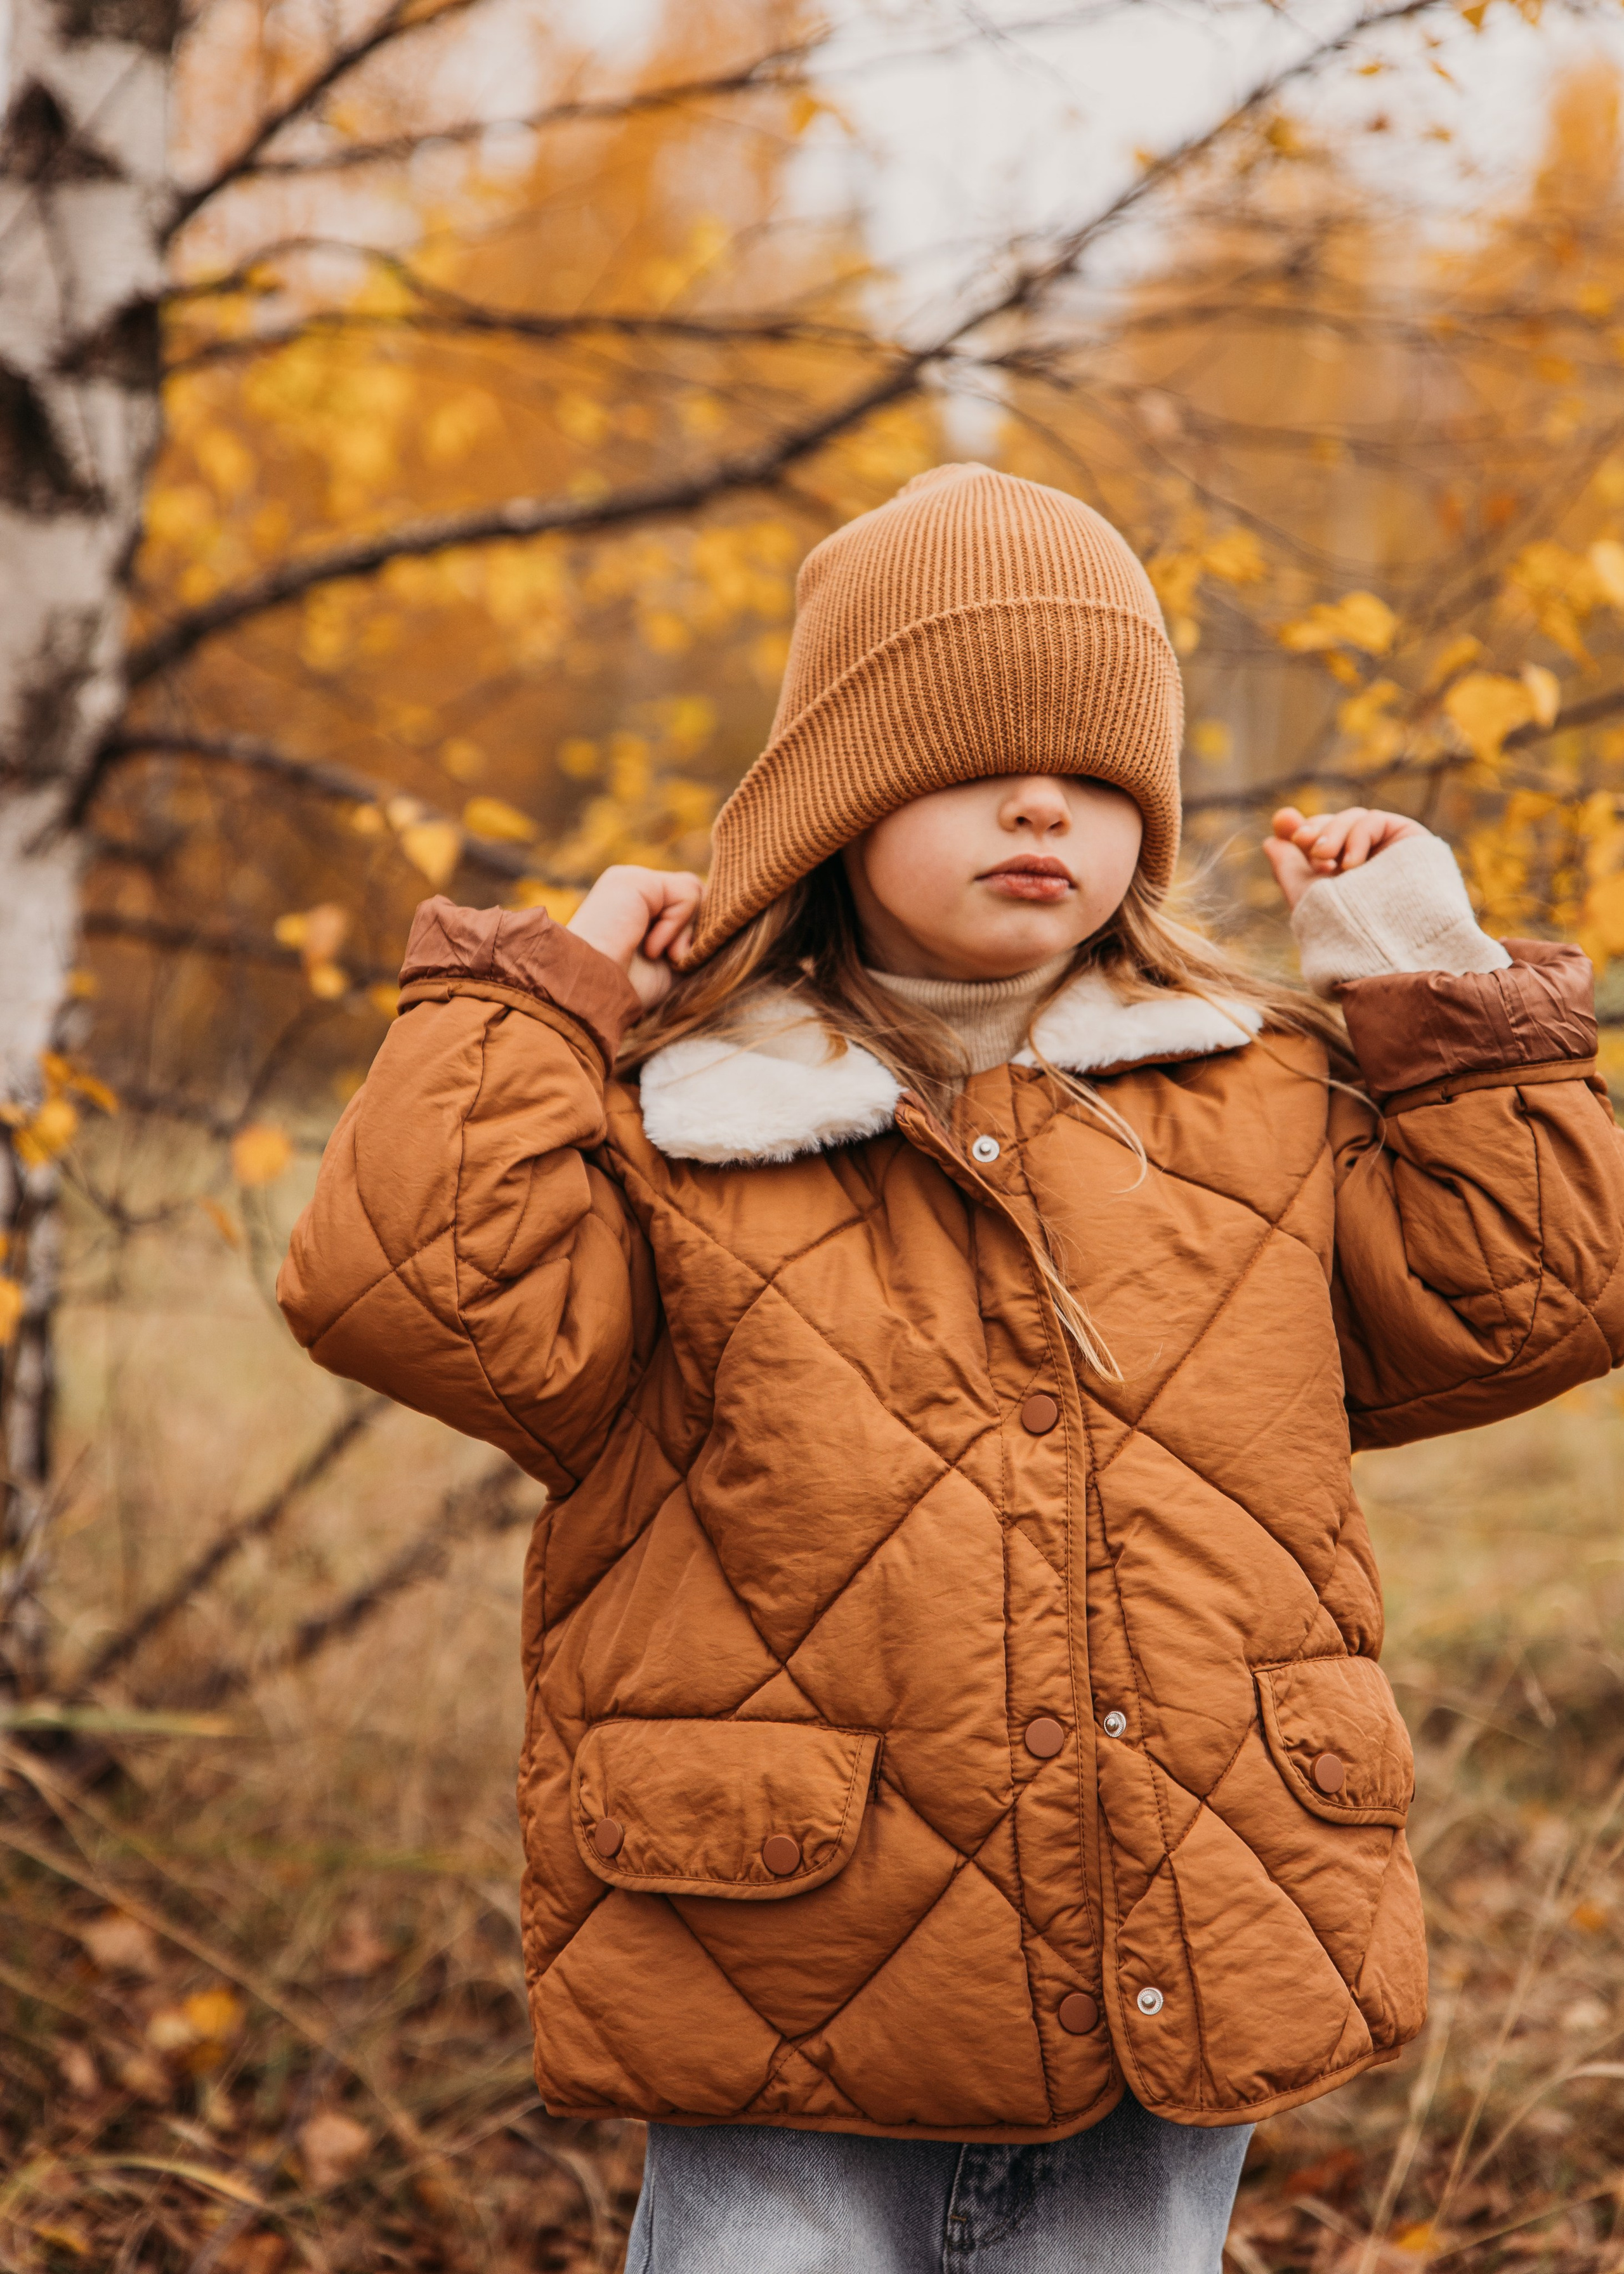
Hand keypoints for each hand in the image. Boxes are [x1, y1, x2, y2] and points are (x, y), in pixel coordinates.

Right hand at [567, 865, 702, 1009]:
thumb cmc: (628, 993)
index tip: (674, 964)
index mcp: (636, 910)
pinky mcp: (633, 880)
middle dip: (693, 934)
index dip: (694, 937)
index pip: (687, 907)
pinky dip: (677, 926)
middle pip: (696, 898)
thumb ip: (695, 942)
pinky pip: (687, 893)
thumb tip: (725, 928)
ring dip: (684, 932)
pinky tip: (651, 946)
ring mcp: (631, 882)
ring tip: (656, 954)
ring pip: (695, 893)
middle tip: (667, 960)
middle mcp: (632, 891)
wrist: (592, 997)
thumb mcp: (672, 968)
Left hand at [1264, 806, 1424, 913]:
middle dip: (1316, 828)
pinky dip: (1358, 836)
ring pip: (1353, 819)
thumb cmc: (1344, 927)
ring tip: (1324, 860)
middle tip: (1302, 840)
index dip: (1302, 828)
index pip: (1321, 839)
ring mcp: (1387, 850)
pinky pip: (1375, 821)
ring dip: (1332, 833)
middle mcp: (1366, 862)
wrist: (1385, 943)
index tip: (1283, 825)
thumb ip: (1287, 866)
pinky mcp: (1408, 841)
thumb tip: (1270, 841)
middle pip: (1336, 825)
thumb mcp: (1306, 895)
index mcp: (1342, 876)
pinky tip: (1353, 864)